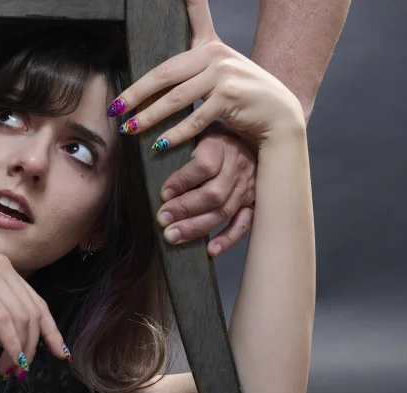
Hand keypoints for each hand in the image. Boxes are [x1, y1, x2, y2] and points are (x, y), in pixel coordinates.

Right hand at [0, 236, 68, 378]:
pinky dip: (10, 342)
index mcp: (4, 270)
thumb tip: (9, 345)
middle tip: (21, 371)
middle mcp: (3, 269)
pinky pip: (2, 318)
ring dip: (21, 349)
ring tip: (10, 370)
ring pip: (21, 317)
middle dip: (34, 346)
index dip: (51, 330)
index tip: (61, 353)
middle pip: (34, 312)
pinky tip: (9, 359)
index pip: (38, 303)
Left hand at [109, 0, 304, 157]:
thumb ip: (197, 66)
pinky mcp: (229, 98)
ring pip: (175, 99)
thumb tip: (161, 80)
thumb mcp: (222, 71)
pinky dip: (175, 134)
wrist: (279, 114)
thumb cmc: (245, 97)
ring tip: (130, 129)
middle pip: (164, 74)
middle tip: (115, 108)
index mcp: (211, 46)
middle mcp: (216, 55)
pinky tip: (159, 144)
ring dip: (149, 117)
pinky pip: (194, 119)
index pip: (195, 18)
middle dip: (136, 94)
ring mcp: (223, 75)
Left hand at [156, 121, 255, 256]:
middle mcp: (237, 167)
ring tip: (173, 236)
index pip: (203, 166)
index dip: (181, 181)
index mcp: (220, 146)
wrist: (249, 132)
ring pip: (223, 211)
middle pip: (213, 194)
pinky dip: (228, 239)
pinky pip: (243, 224)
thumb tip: (153, 150)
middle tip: (162, 220)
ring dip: (196, 227)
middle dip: (184, 209)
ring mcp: (246, 187)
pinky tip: (210, 251)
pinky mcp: (253, 203)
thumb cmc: (212, 135)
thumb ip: (177, 139)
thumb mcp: (196, 128)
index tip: (163, 193)